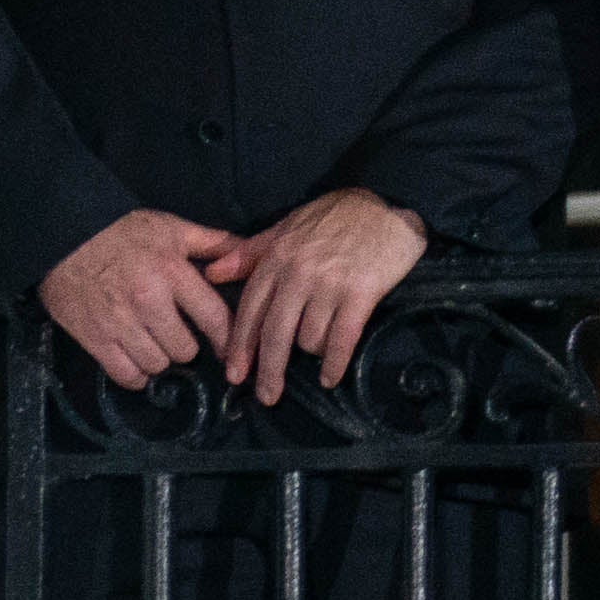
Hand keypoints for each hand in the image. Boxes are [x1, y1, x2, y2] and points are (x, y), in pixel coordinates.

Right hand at [37, 208, 237, 386]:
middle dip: (185, 346)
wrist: (62, 234)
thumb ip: (212, 243)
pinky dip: (135, 375)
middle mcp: (149, 302)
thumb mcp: (171, 228)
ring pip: (157, 364)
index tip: (227, 349)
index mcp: (173, 273)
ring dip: (159, 359)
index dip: (226, 340)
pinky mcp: (94, 338)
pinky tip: (136, 362)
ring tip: (154, 346)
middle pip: (185, 350)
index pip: (214, 319)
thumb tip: (249, 253)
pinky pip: (126, 375)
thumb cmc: (121, 230)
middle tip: (176, 336)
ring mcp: (120, 323)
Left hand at [188, 186, 428, 404]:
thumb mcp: (286, 227)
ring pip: (309, 338)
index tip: (234, 374)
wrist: (387, 203)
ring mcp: (329, 285)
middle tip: (266, 396)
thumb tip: (212, 274)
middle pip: (275, 333)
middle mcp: (298, 274)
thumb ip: (250, 253)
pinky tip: (330, 378)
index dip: (241, 346)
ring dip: (312, 354)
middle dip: (268, 370)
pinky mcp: (360, 294)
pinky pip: (342, 338)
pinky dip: (335, 363)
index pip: (251, 310)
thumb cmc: (336, 215)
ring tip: (318, 357)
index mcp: (276, 258)